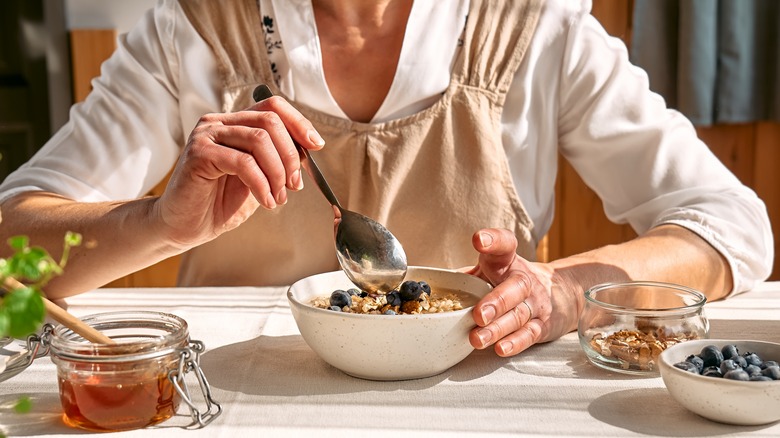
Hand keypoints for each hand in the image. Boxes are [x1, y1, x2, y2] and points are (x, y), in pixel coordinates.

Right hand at [155, 96, 324, 248]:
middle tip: (294, 185)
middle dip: (291, 155)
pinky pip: (243, 162)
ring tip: (277, 198)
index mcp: (235, 123)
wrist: (185, 226)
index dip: (299, 123)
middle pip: (270, 121)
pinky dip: (261, 184)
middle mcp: (219, 122)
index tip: (316, 146)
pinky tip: (265, 202)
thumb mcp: (260, 177)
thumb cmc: (220, 203)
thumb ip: (278, 159)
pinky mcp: (198, 153)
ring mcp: (206, 135)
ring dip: (277, 173)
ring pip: (259, 140)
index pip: (273, 106)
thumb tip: (309, 149)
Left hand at [467, 228, 576, 356]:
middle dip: (496, 302)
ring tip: (477, 338)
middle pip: (515, 287)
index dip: (493, 240)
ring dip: (497, 329)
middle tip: (478, 315)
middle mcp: (524, 279)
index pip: (504, 245)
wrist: (559, 293)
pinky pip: (529, 334)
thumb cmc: (510, 281)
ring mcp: (535, 303)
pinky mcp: (542, 325)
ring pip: (519, 315)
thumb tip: (430, 288)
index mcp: (508, 261)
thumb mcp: (492, 270)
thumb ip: (467, 276)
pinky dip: (515, 343)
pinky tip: (501, 349)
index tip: (479, 240)